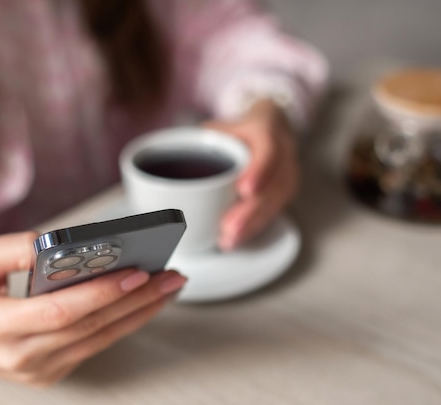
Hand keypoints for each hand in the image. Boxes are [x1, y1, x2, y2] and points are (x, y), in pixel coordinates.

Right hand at [0, 232, 185, 385]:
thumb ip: (19, 247)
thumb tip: (65, 243)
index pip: (60, 311)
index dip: (101, 293)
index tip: (137, 273)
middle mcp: (19, 356)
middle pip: (91, 327)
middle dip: (137, 300)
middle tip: (171, 276)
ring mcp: (37, 370)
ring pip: (100, 340)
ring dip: (139, 312)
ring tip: (167, 288)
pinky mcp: (49, 373)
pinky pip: (93, 345)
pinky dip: (121, 322)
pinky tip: (142, 303)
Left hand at [205, 99, 298, 249]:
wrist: (266, 129)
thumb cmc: (234, 131)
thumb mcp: (214, 128)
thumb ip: (192, 144)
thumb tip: (153, 177)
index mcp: (266, 127)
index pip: (268, 146)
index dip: (259, 169)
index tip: (243, 190)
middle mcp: (284, 151)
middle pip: (273, 184)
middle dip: (250, 211)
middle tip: (228, 229)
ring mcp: (287, 173)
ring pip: (275, 202)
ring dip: (251, 225)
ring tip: (227, 241)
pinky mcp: (284, 193)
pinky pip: (272, 212)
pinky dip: (252, 228)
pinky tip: (234, 240)